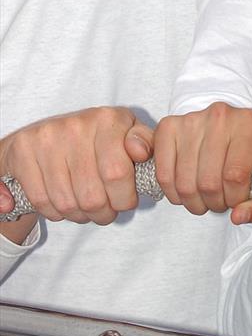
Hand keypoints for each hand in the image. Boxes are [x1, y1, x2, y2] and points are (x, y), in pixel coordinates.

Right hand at [0, 107, 152, 238]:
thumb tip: (141, 152)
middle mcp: (77, 125)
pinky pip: (42, 201)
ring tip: (86, 208)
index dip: (124, 198)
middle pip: (92, 196)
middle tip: (105, 210)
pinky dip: (55, 213)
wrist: (44, 136)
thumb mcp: (126, 135)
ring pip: (67, 204)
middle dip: (103, 213)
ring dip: (80, 216)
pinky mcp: (23, 152)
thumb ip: (145, 142)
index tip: (125, 200)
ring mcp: (48, 138)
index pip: (118, 174)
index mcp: (108, 119)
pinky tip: (62, 203)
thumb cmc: (95, 140)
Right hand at [154, 103, 251, 221]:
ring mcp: (191, 121)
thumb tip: (237, 217)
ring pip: (185, 183)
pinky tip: (185, 190)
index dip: (234, 199)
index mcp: (248, 124)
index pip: (236, 177)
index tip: (235, 199)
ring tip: (203, 196)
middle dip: (214, 203)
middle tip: (219, 200)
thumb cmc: (243, 151)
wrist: (225, 123)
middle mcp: (220, 117)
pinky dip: (173, 193)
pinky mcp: (168, 127)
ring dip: (194, 202)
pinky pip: (164, 175)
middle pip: (209, 183)